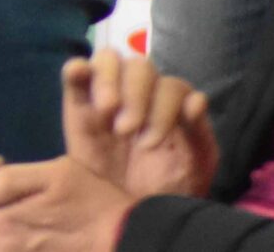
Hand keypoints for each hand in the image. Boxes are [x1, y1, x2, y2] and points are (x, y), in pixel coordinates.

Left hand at [0, 154, 135, 251]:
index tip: (3, 162)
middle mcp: (1, 245)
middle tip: (11, 189)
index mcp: (3, 220)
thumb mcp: (55, 172)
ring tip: (18, 210)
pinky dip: (5, 243)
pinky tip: (26, 233)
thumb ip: (8, 178)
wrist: (126, 241)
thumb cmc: (92, 202)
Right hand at [63, 50, 215, 199]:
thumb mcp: (193, 166)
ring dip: (109, 79)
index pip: (172, 85)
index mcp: (173, 106)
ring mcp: (107, 95)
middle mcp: (141, 94)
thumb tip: (197, 98)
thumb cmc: (165, 189)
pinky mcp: (78, 104)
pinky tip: (79, 73)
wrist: (127, 213)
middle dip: (136, 95)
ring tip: (107, 110)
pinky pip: (75, 73)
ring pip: (109, 60)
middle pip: (141, 67)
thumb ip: (198, 133)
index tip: (150, 143)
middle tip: (126, 130)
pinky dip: (76, 68)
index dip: (163, 108)